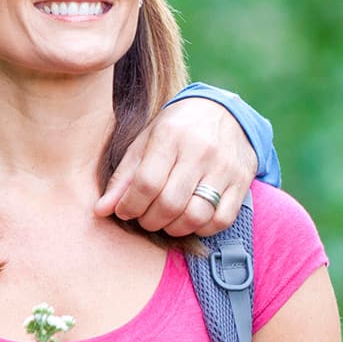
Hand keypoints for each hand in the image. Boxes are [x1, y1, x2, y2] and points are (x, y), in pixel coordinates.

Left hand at [96, 96, 257, 237]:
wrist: (225, 113)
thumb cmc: (177, 129)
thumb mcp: (146, 142)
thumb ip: (123, 177)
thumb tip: (100, 210)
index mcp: (170, 136)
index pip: (146, 183)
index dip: (130, 205)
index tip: (125, 210)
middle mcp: (200, 151)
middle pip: (170, 203)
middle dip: (150, 220)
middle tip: (145, 218)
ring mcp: (224, 168)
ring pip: (196, 216)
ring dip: (174, 228)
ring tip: (165, 221)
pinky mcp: (241, 182)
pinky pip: (221, 219)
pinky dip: (201, 228)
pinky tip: (190, 220)